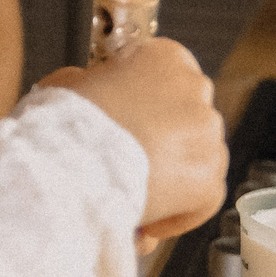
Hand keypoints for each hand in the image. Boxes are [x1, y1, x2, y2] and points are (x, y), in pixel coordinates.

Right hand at [40, 38, 224, 245]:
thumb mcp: (67, 85)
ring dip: (174, 173)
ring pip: (199, 155)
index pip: (167, 72)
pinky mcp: (209, 179)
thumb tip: (86, 86)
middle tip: (131, 158)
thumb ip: (88, 80)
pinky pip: (204, 196)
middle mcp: (196, 89)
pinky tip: (151, 219)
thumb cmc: (66, 125)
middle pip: (187, 114)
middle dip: (164, 137)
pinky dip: (181, 210)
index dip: (145, 100)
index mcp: (164, 57)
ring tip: (138, 192)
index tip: (128, 117)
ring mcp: (207, 135)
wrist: (71, 167)